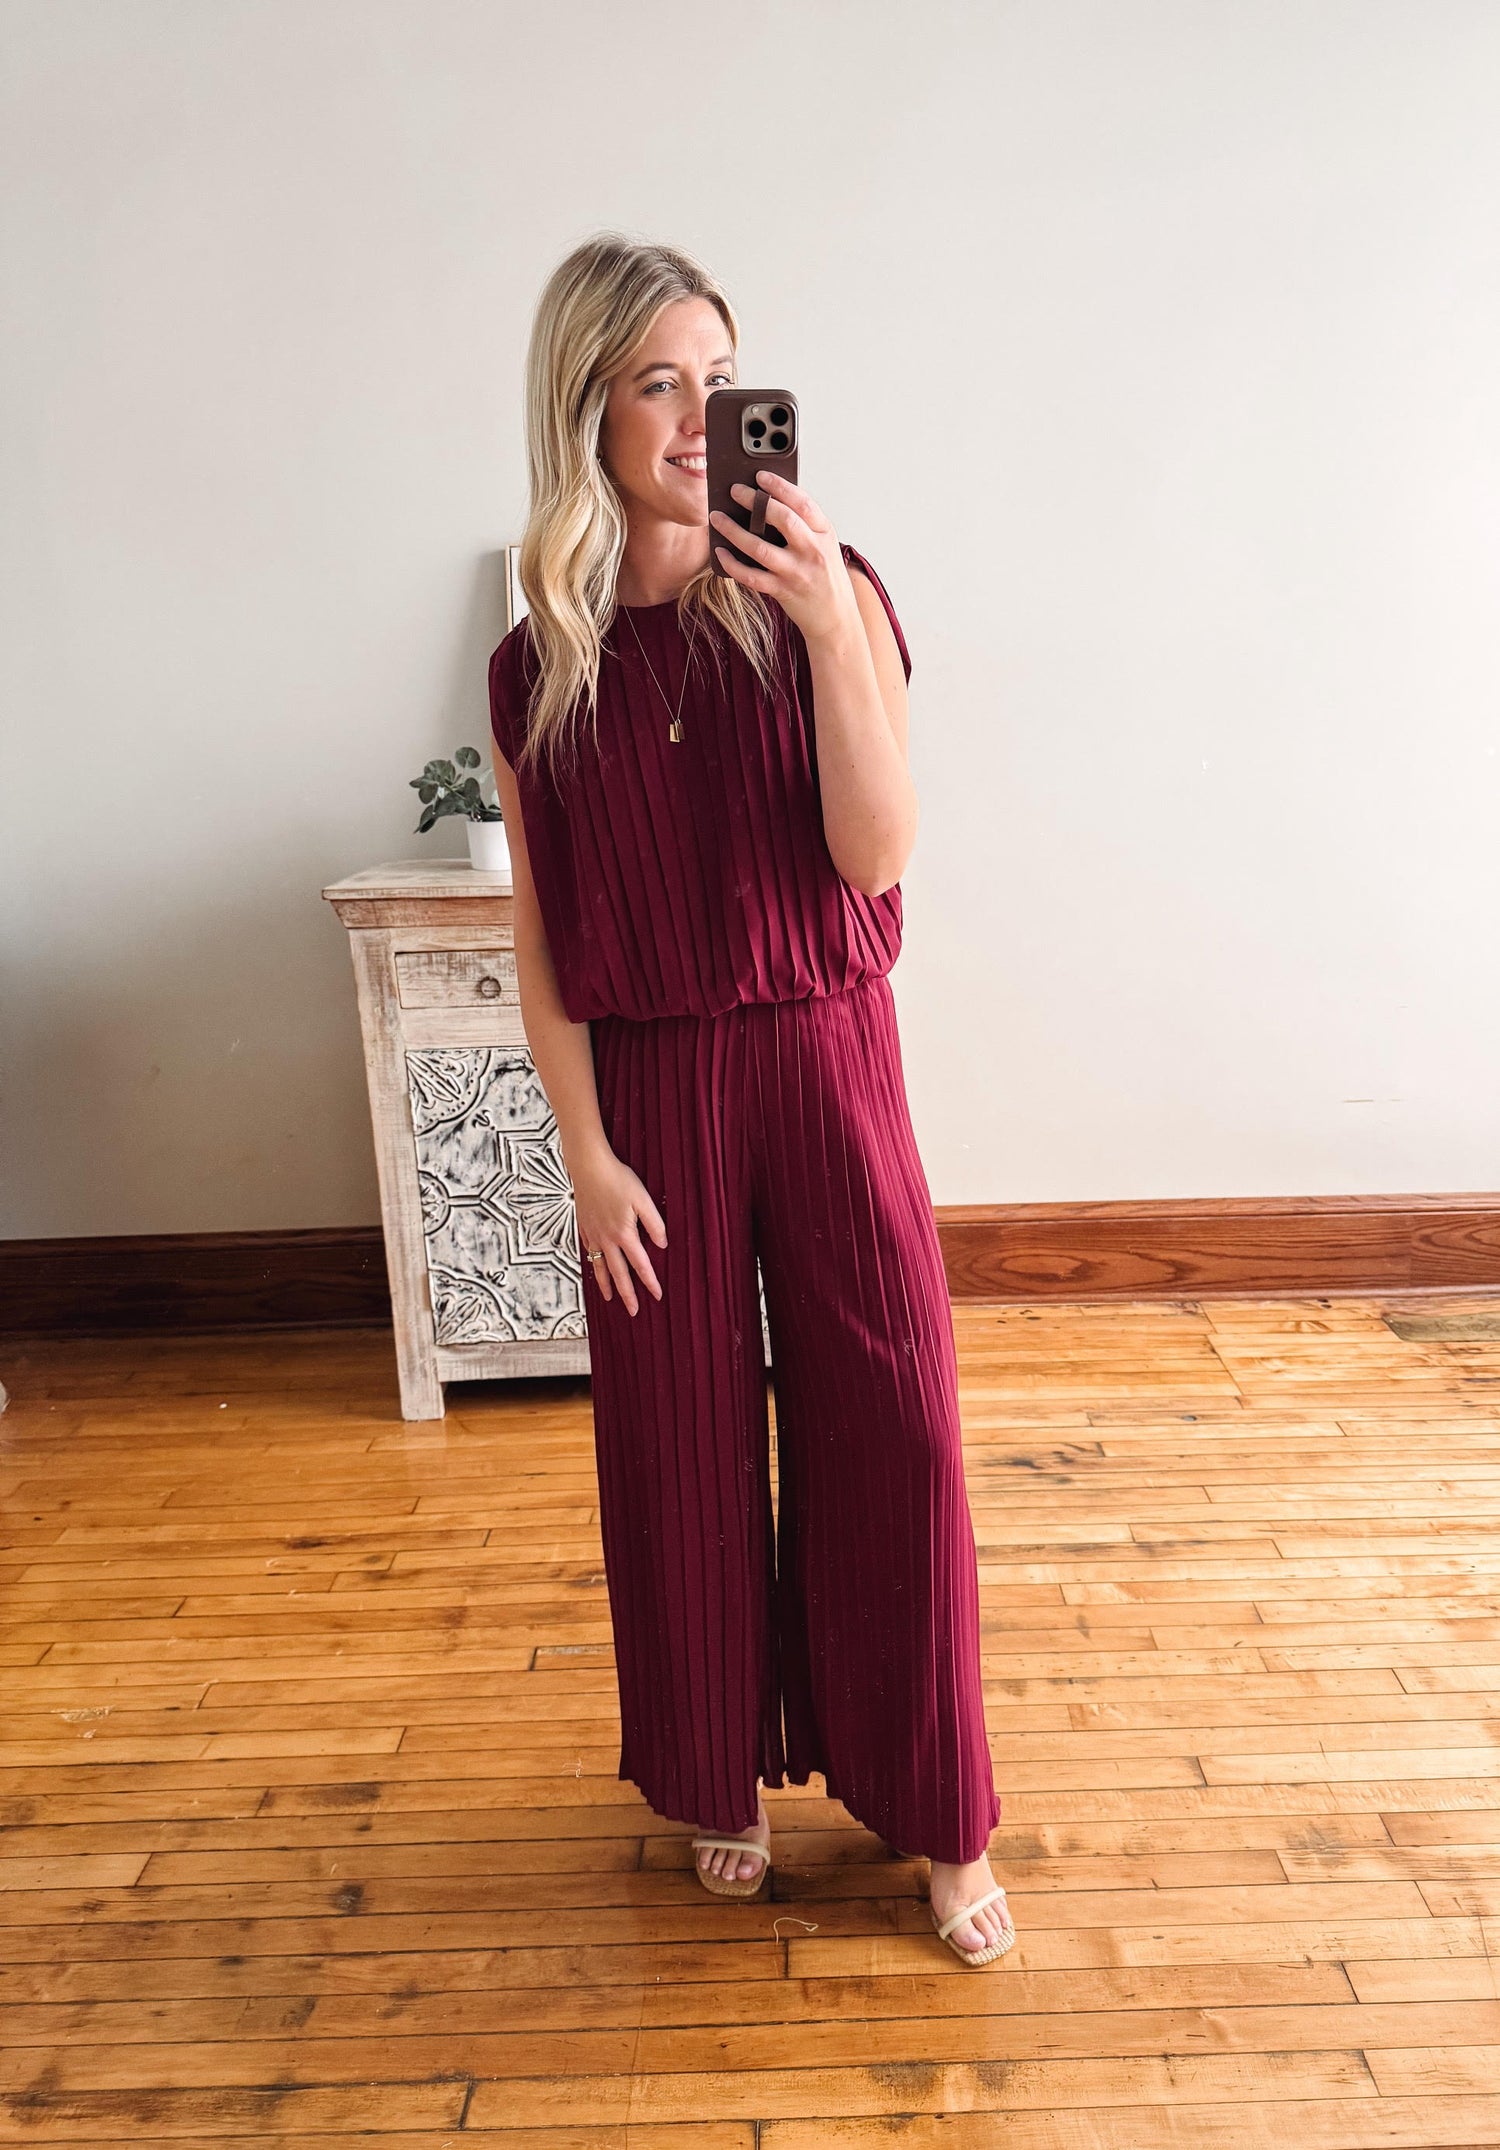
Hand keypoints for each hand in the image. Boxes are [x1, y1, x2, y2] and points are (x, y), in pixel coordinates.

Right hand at [570, 1145, 666, 1315]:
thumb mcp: (643, 1199)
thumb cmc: (619, 1180)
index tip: (657, 1296)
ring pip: (600, 1267)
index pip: (640, 1265)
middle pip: (619, 1274)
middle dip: (627, 1294)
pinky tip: (595, 1270)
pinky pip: (589, 1254)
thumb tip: (662, 1246)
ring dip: (606, 1286)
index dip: (650, 1282)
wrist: (589, 1167)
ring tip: (610, 1300)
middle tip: (633, 1312)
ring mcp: (593, 1235)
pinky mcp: (584, 1227)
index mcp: (625, 1234)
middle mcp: (607, 1240)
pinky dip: (593, 1266)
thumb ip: (655, 1224)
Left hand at [709, 472, 859, 646]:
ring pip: (760, 548)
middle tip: (734, 491)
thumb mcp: (825, 545)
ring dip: (733, 531)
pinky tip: (720, 552)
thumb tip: (767, 502)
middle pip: (782, 519)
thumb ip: (804, 525)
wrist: (836, 618)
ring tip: (717, 518)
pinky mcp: (783, 591)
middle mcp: (812, 551)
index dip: (780, 486)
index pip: (802, 503)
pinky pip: (751, 576)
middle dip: (754, 501)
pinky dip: (732, 564)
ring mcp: (797, 572)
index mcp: (824, 533)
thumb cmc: (826, 576)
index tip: (760, 475)